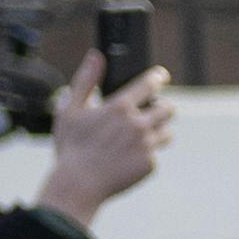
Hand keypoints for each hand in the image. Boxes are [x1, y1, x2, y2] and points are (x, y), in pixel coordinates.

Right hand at [33, 69, 170, 225]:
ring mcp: (147, 145)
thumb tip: (96, 56)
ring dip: (157, 131)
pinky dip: (145, 154)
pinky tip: (127, 158)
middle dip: (163, 107)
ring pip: (166, 133)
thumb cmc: (71, 145)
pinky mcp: (150, 164)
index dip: (158, 77)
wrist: (79, 183)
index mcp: (120, 107)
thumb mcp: (70, 108)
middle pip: (168, 109)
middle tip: (153, 111)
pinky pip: (155, 155)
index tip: (161, 75)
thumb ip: (86, 80)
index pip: (149, 84)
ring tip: (138, 137)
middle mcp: (138, 124)